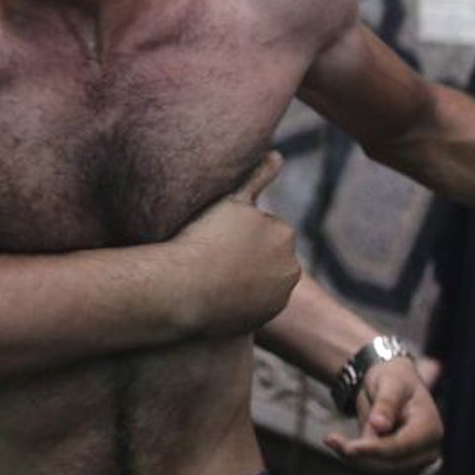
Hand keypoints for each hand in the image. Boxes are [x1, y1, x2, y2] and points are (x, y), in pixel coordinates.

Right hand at [163, 153, 300, 336]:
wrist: (183, 288)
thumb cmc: (203, 236)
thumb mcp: (231, 199)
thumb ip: (257, 175)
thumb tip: (278, 155)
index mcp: (283, 233)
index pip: (262, 229)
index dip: (235, 231)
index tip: (215, 236)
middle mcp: (290, 266)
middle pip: (266, 257)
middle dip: (247, 256)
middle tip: (213, 256)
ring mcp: (278, 296)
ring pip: (260, 281)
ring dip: (245, 278)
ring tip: (212, 276)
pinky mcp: (265, 319)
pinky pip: (254, 305)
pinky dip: (241, 300)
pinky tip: (217, 296)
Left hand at [325, 355, 442, 472]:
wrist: (393, 383)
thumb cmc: (396, 378)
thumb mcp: (390, 383)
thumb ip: (386, 404)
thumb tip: (380, 426)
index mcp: (430, 428)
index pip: (402, 446)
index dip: (375, 449)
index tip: (351, 448)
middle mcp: (426, 449)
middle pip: (391, 463)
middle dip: (361, 456)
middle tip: (332, 440)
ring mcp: (413, 459)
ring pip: (380, 468)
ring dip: (354, 458)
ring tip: (332, 439)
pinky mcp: (397, 462)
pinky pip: (374, 465)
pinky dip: (355, 457)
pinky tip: (337, 443)